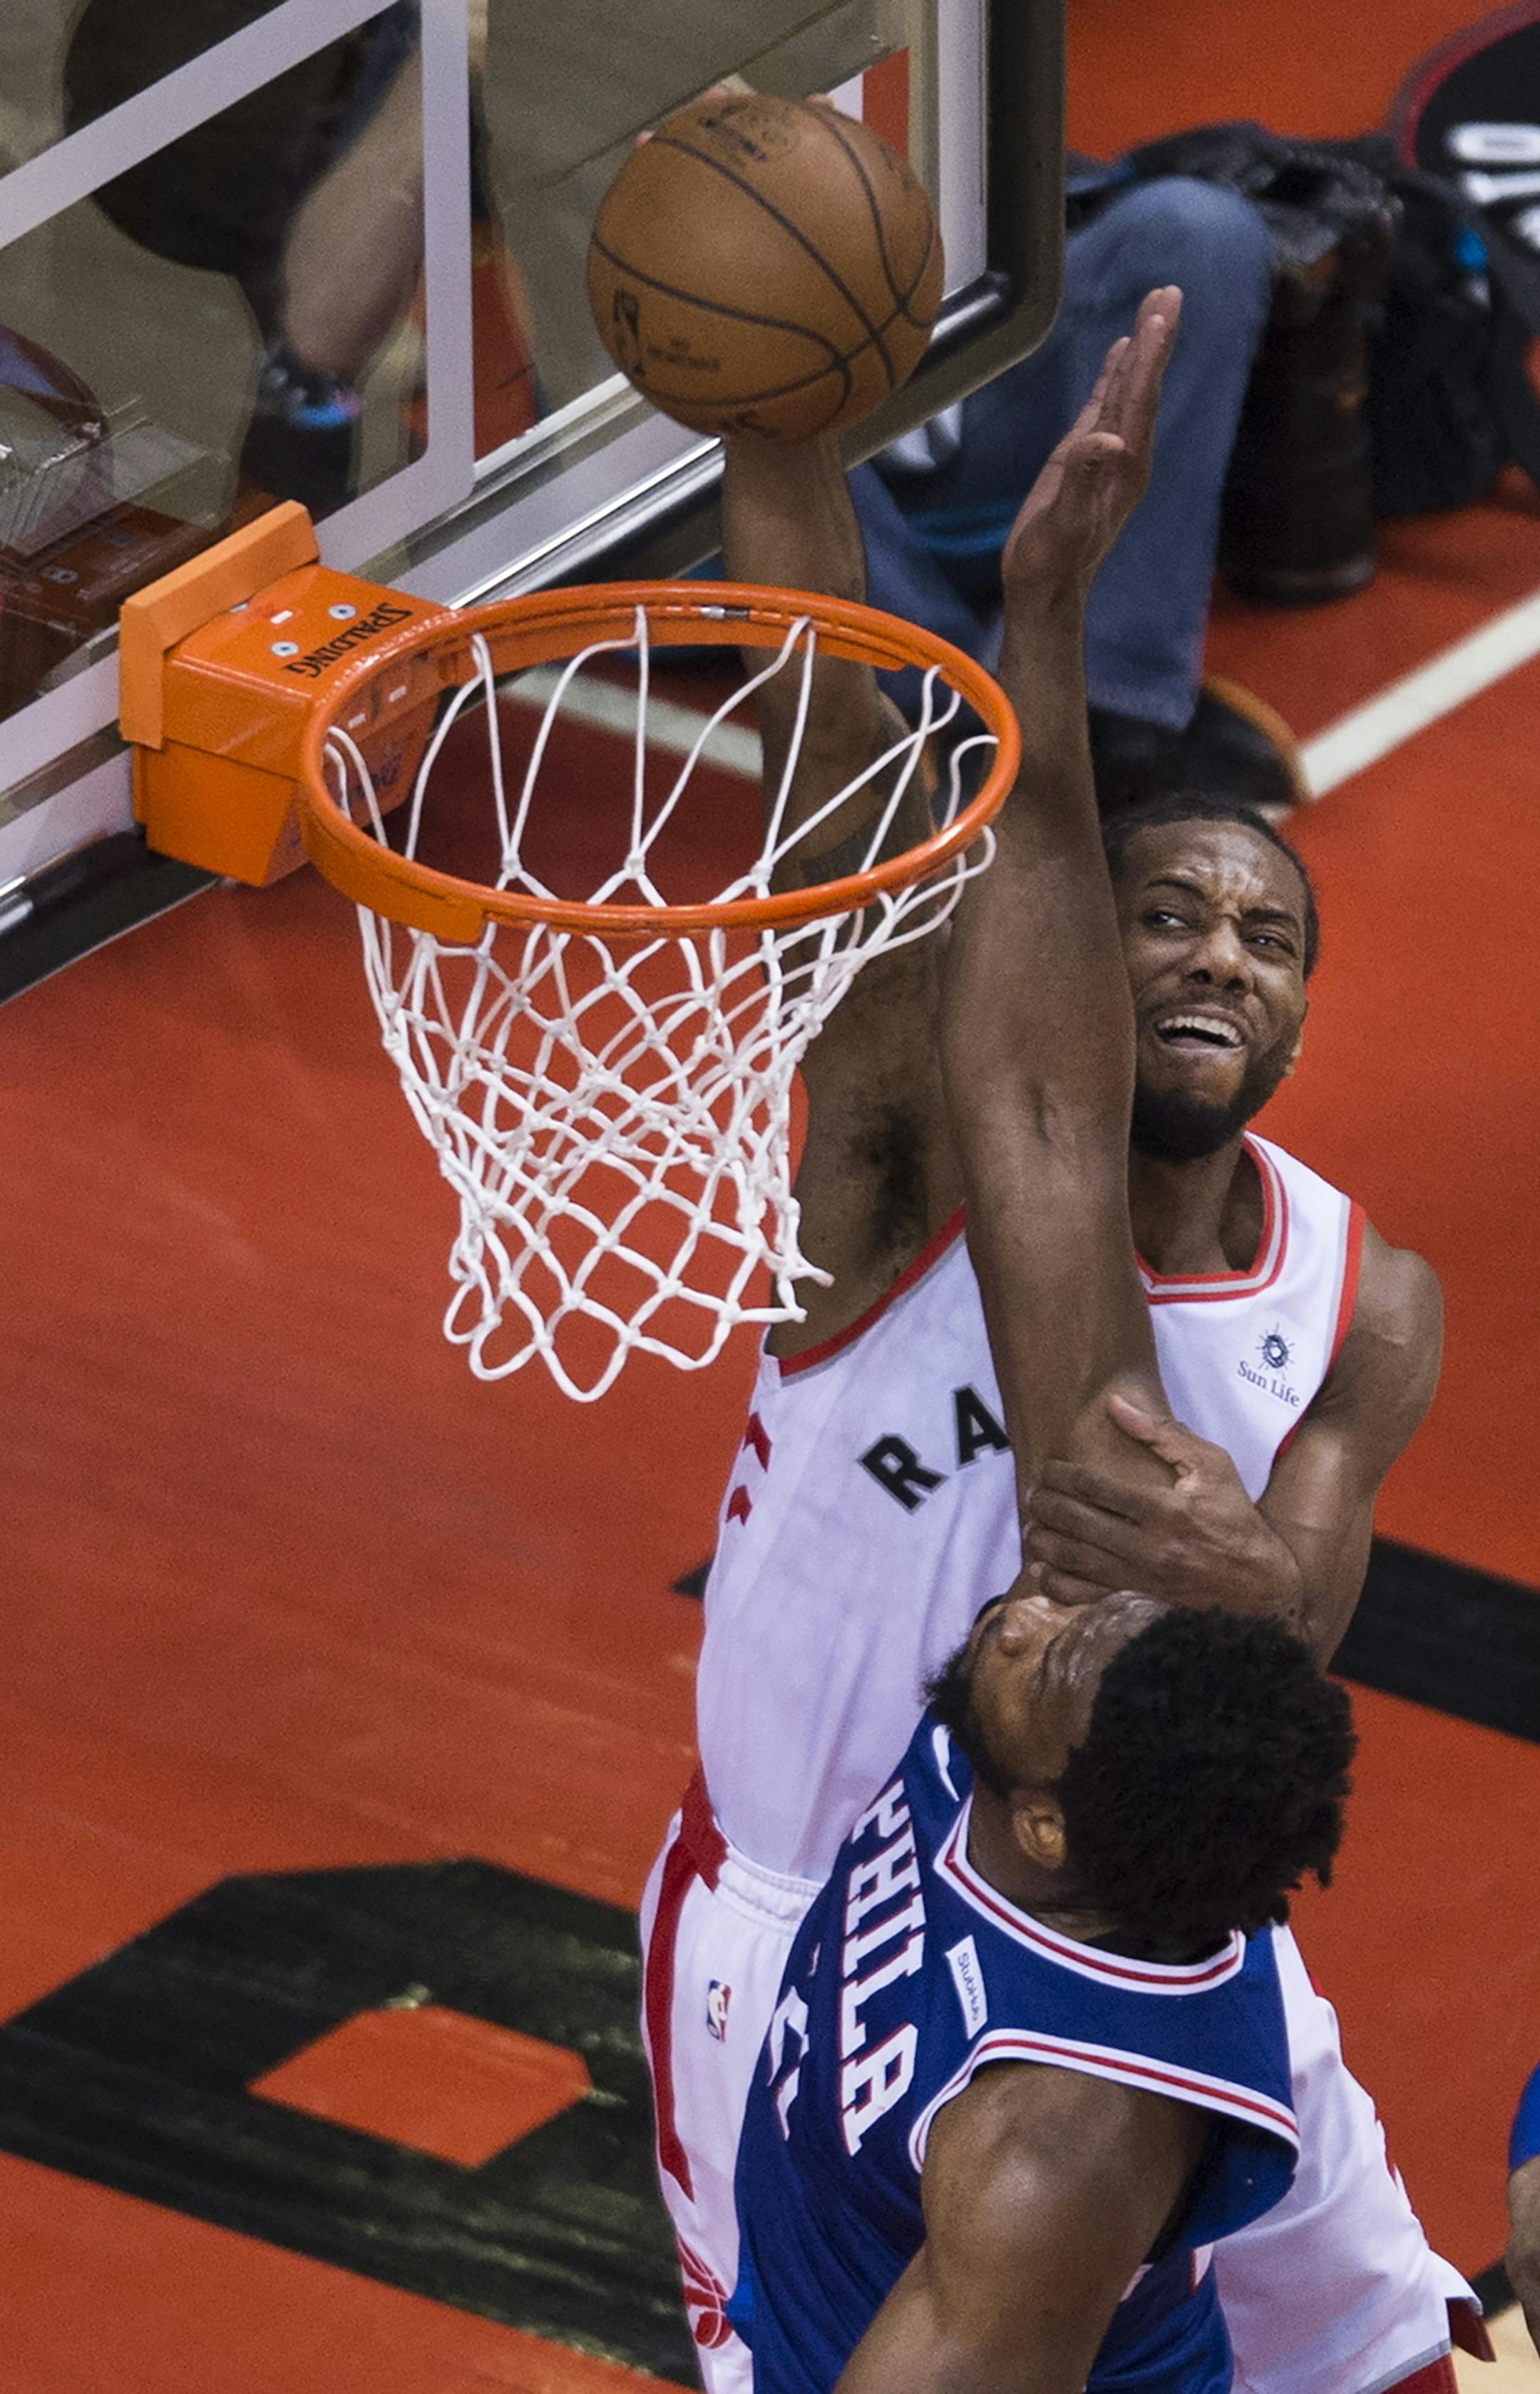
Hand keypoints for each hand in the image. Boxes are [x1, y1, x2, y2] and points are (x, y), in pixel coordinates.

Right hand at [1000, 287, 1181, 606]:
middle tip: (1169, 292)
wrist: (1045, 589)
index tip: (1160, 314)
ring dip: (1142, 349)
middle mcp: (1125, 454)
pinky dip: (1116, 375)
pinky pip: (1108, 406)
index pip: (1140, 401)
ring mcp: (1107, 454)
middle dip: (1157, 339)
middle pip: (1144, 386)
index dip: (1150, 357)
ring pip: (1129, 391)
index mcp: (1126, 466)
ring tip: (1153, 306)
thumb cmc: (1051, 561)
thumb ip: (1083, 478)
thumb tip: (1107, 439)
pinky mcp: (1086, 457)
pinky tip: (1122, 350)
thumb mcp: (1065, 523)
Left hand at [1023, 1390, 1303, 1628]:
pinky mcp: (1138, 1601)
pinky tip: (1041, 1571)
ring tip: (1031, 1526)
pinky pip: (1087, 1597)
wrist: (1258, 1582)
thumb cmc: (1234, 1517)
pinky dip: (1057, 1586)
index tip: (1048, 1469)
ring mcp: (1142, 1578)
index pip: (1096, 1488)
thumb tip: (1117, 1405)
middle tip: (1032, 1494)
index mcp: (1165, 1509)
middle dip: (1047, 1505)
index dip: (1063, 1476)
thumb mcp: (1212, 1466)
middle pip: (1079, 1522)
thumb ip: (1162, 1435)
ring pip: (1076, 1560)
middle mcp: (1149, 1546)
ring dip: (1045, 1542)